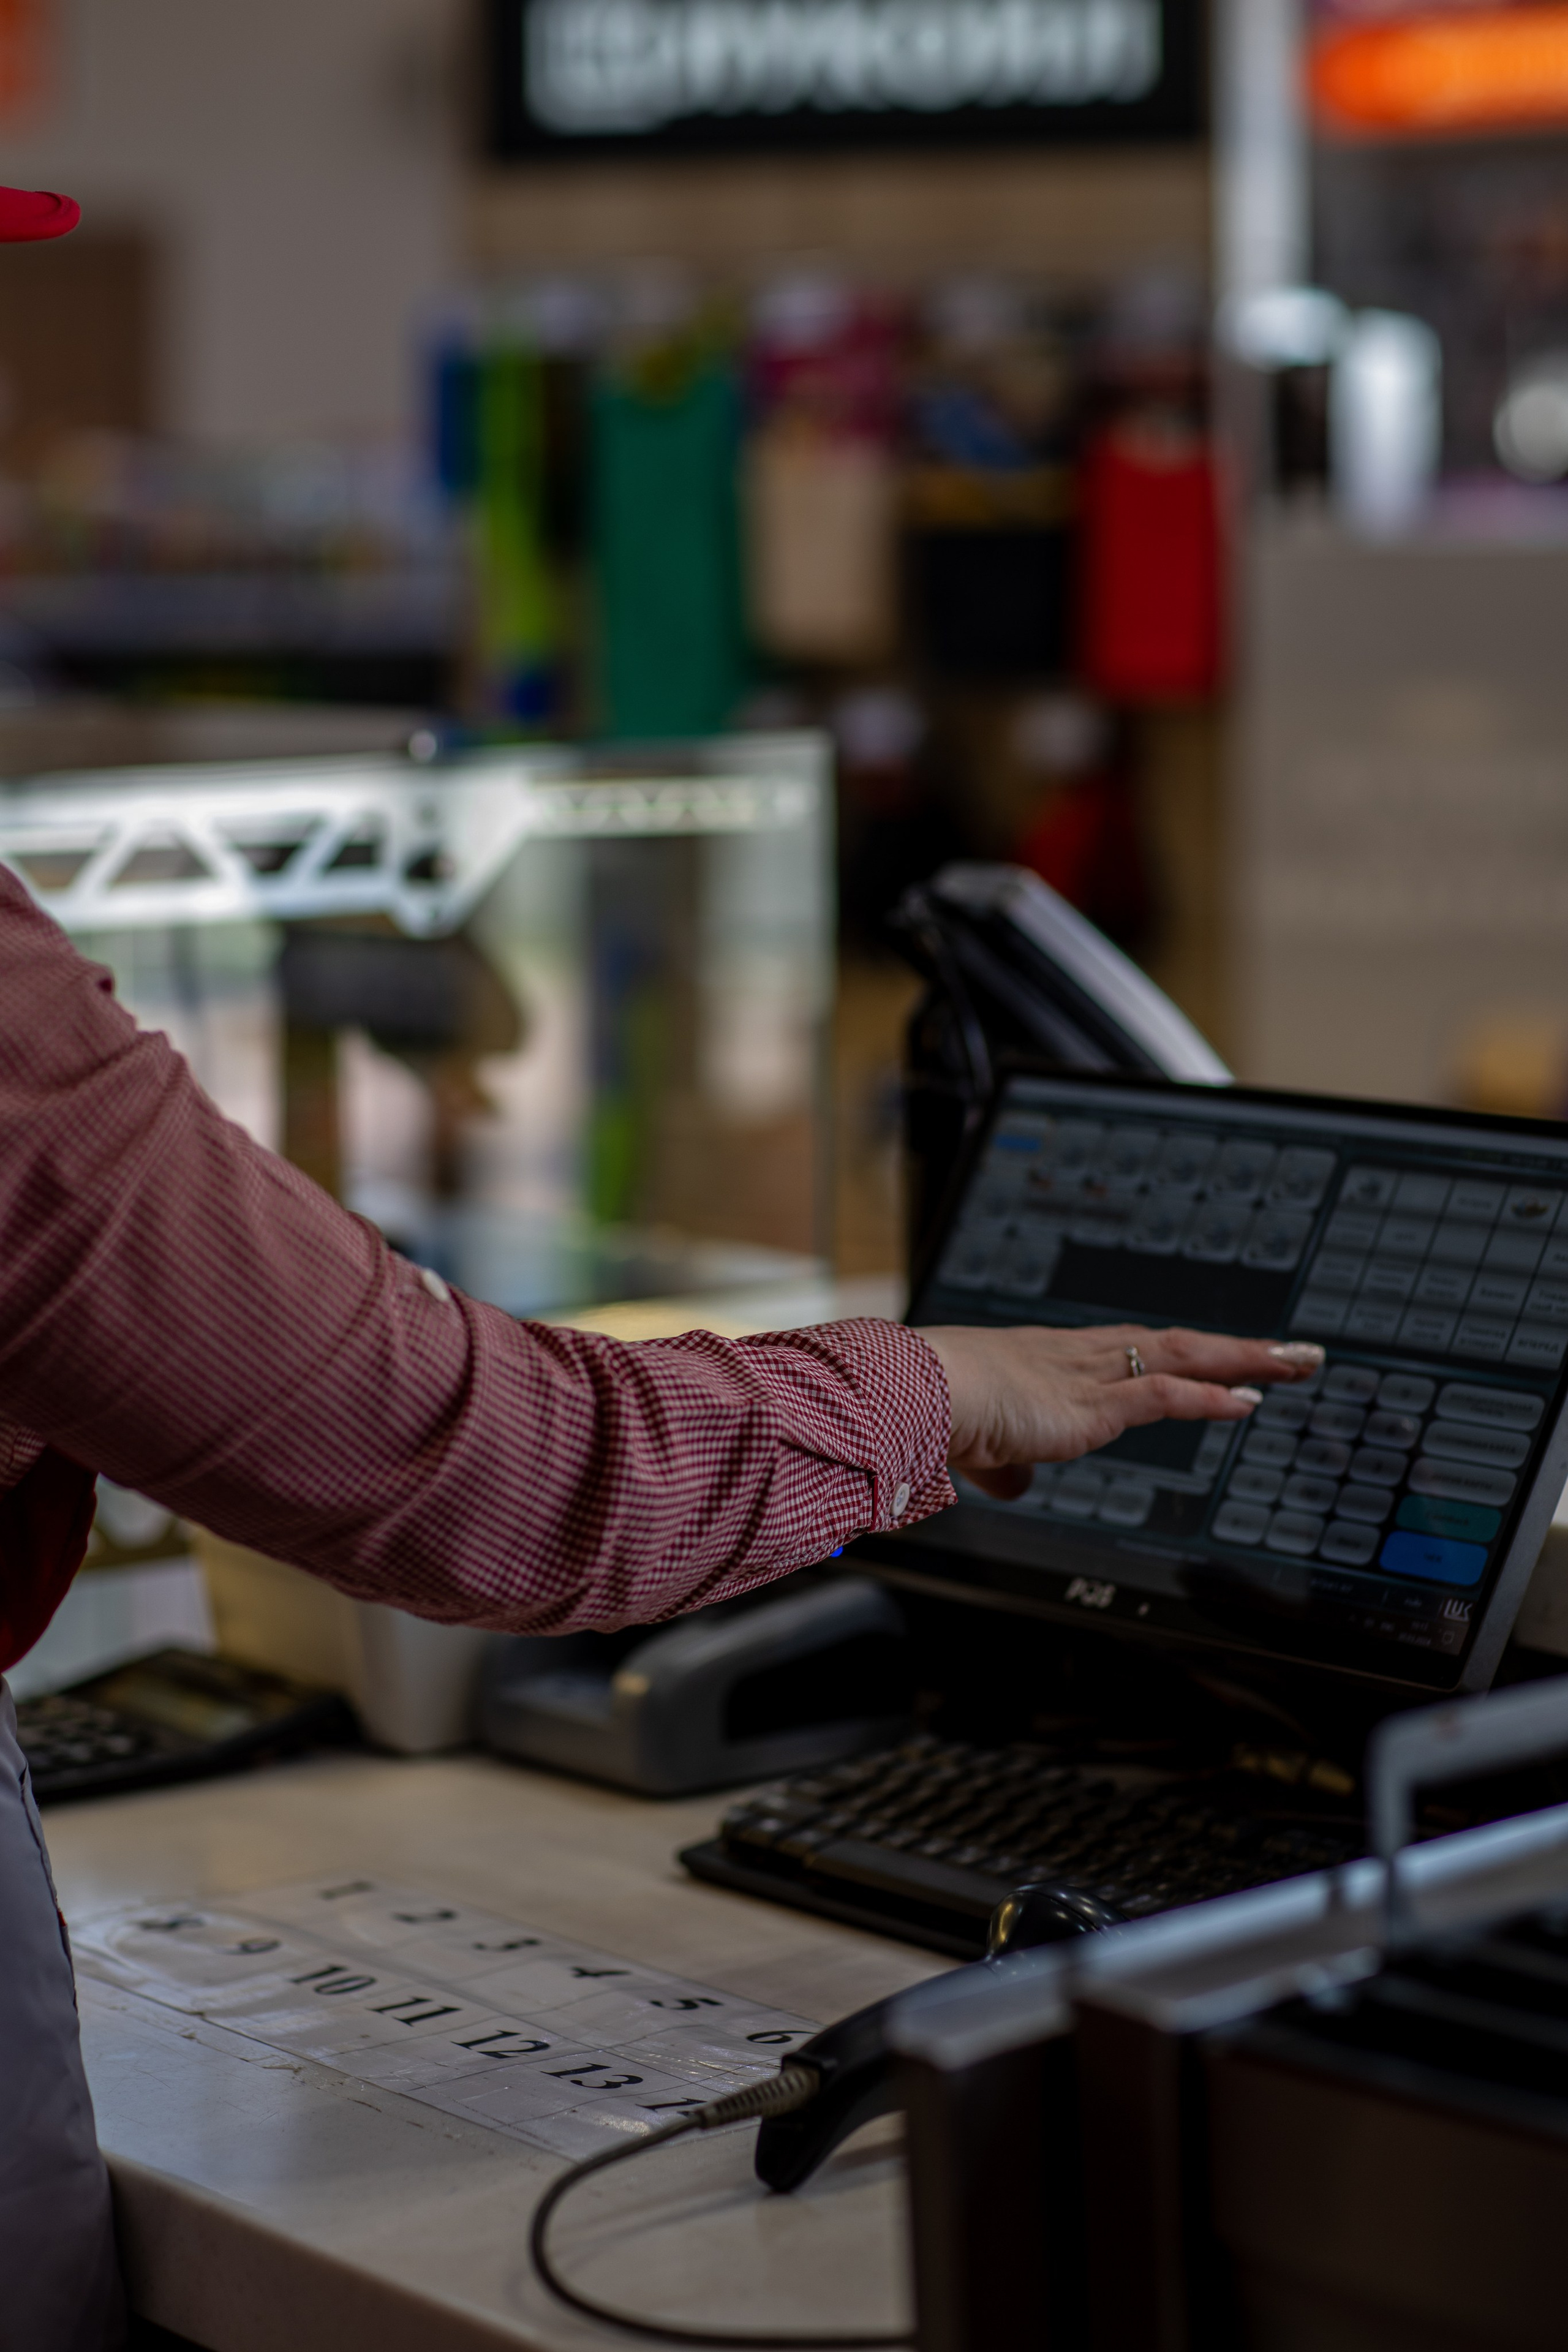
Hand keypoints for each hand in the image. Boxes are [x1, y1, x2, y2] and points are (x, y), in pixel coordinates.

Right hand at [920, 1324, 1323, 1500]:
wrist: (915, 1393)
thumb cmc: (931, 1409)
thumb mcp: (978, 1444)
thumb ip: (1002, 1463)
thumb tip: (1011, 1484)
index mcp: (1052, 1361)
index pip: (1133, 1350)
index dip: (1183, 1353)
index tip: (1224, 1355)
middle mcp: (1079, 1358)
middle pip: (1176, 1344)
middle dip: (1237, 1348)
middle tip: (1292, 1350)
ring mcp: (1088, 1376)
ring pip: (1184, 1357)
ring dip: (1246, 1361)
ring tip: (1298, 1363)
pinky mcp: (1091, 1404)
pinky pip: (1163, 1395)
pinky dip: (1208, 1399)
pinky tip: (1249, 1402)